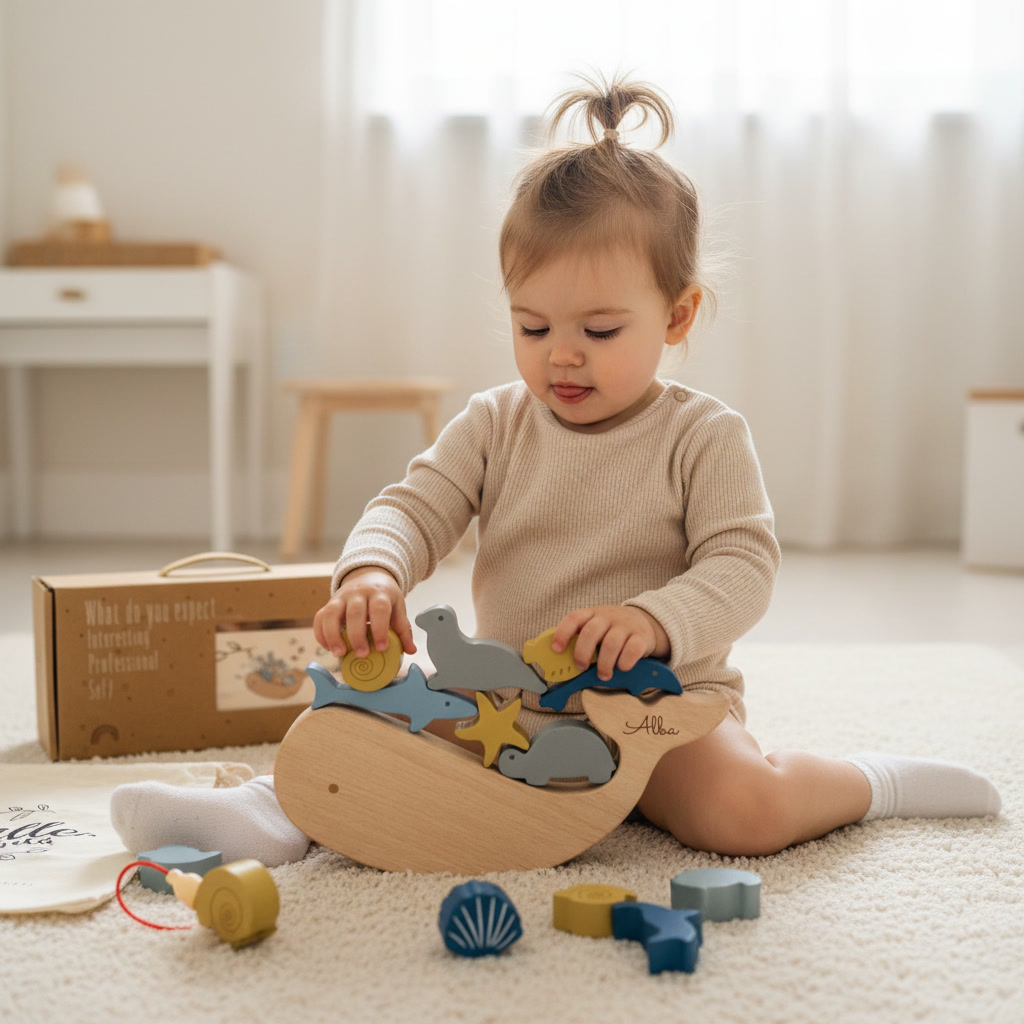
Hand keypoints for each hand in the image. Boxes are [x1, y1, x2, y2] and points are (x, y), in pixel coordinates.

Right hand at [313, 567, 415, 658]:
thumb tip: (411, 650)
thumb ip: (403, 629)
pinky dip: (321, 634)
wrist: (368, 576)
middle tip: (362, 654)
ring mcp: (341, 597)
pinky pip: (320, 617)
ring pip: (331, 613)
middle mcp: (359, 592)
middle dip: (357, 635)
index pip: (379, 609)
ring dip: (333, 635)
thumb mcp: (397, 608)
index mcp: (380, 593)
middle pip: (355, 611)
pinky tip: (328, 647)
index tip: (381, 648)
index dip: (379, 629)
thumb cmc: (384, 597)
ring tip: (340, 653)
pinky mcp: (329, 603)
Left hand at [550, 606, 669, 681]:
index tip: (557, 650)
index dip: (563, 633)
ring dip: (604, 664)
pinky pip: (632, 650)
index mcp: (592, 614)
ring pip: (611, 643)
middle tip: (581, 667)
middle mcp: (608, 617)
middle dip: (582, 652)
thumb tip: (562, 663)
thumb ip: (582, 639)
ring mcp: (626, 625)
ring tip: (603, 675)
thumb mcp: (597, 628)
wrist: (644, 621)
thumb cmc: (612, 630)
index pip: (574, 618)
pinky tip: (622, 667)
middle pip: (591, 631)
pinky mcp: (642, 637)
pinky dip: (624, 662)